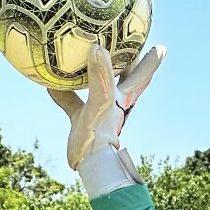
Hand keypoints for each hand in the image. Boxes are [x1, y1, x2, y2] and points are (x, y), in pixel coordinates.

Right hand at [48, 44, 165, 169]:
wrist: (89, 165)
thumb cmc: (100, 135)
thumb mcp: (101, 102)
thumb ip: (100, 78)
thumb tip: (97, 48)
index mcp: (124, 98)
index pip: (142, 75)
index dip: (151, 60)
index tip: (160, 47)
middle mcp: (114, 103)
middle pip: (125, 78)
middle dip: (129, 61)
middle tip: (128, 44)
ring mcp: (99, 112)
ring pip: (99, 86)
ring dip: (96, 71)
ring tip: (89, 54)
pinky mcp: (82, 121)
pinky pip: (71, 100)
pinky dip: (62, 90)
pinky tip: (49, 82)